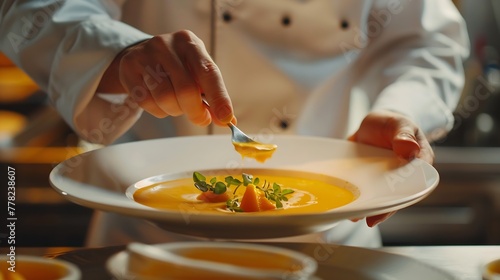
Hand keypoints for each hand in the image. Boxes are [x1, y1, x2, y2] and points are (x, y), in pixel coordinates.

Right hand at [97, 30, 233, 125]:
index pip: (208, 73)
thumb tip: (227, 120)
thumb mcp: (197, 73)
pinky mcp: (128, 68)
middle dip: (195, 111)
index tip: (225, 118)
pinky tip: (160, 102)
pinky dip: (159, 111)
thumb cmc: (177, 67)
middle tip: (200, 119)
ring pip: (165, 98)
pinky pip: (147, 102)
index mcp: (189, 42)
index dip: (219, 98)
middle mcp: (166, 44)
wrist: (142, 55)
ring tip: (177, 105)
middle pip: (186, 90)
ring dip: (175, 111)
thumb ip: (212, 95)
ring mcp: (145, 55)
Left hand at [348, 110, 433, 226]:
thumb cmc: (392, 124)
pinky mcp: (368, 180)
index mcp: (419, 164)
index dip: (405, 196)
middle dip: (384, 209)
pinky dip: (357, 198)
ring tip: (356, 216)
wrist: (373, 124)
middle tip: (371, 219)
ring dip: (368, 207)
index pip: (416, 184)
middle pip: (396, 196)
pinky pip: (364, 191)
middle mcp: (402, 177)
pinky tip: (347, 206)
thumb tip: (410, 148)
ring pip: (378, 197)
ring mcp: (384, 181)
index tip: (393, 204)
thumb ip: (404, 135)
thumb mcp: (400, 124)